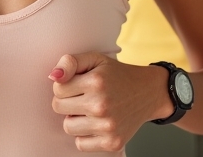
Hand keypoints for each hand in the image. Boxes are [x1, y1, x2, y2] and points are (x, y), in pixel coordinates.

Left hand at [50, 52, 166, 151]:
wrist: (148, 93)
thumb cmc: (118, 76)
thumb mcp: (95, 59)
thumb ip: (71, 62)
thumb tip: (53, 76)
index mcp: (96, 82)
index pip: (57, 89)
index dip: (65, 85)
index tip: (79, 84)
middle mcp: (102, 105)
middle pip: (59, 108)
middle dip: (67, 101)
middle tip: (84, 96)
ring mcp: (108, 126)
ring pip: (68, 127)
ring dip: (75, 119)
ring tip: (91, 110)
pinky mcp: (112, 142)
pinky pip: (80, 144)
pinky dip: (85, 135)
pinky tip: (96, 123)